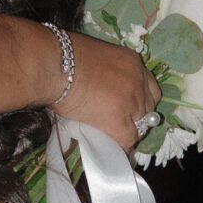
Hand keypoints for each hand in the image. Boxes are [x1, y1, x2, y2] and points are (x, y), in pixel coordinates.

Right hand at [60, 32, 158, 154]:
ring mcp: (132, 102)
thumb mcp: (95, 57)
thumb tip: (100, 88)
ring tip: (110, 137)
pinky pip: (127, 140)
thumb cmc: (64, 56)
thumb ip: (105, 73)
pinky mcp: (120, 121)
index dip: (139, 100)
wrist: (53, 65)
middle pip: (148, 108)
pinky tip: (108, 147)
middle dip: (136, 117)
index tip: (128, 108)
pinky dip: (119, 146)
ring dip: (127, 132)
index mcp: (132, 62)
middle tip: (118, 123)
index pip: (148, 87)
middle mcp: (138, 81)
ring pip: (140, 127)